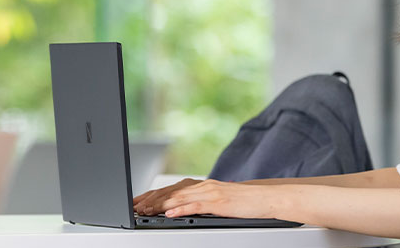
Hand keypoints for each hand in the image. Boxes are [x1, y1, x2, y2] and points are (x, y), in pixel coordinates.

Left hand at [138, 178, 279, 219]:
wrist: (264, 198)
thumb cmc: (244, 203)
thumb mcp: (218, 201)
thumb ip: (201, 202)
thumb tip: (181, 209)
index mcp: (203, 185)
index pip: (172, 189)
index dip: (153, 195)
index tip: (137, 202)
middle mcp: (204, 185)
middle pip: (172, 192)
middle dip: (151, 199)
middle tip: (134, 207)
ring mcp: (211, 192)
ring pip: (180, 197)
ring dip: (160, 205)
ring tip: (144, 211)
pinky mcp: (219, 201)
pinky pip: (196, 205)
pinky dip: (181, 208)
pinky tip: (169, 213)